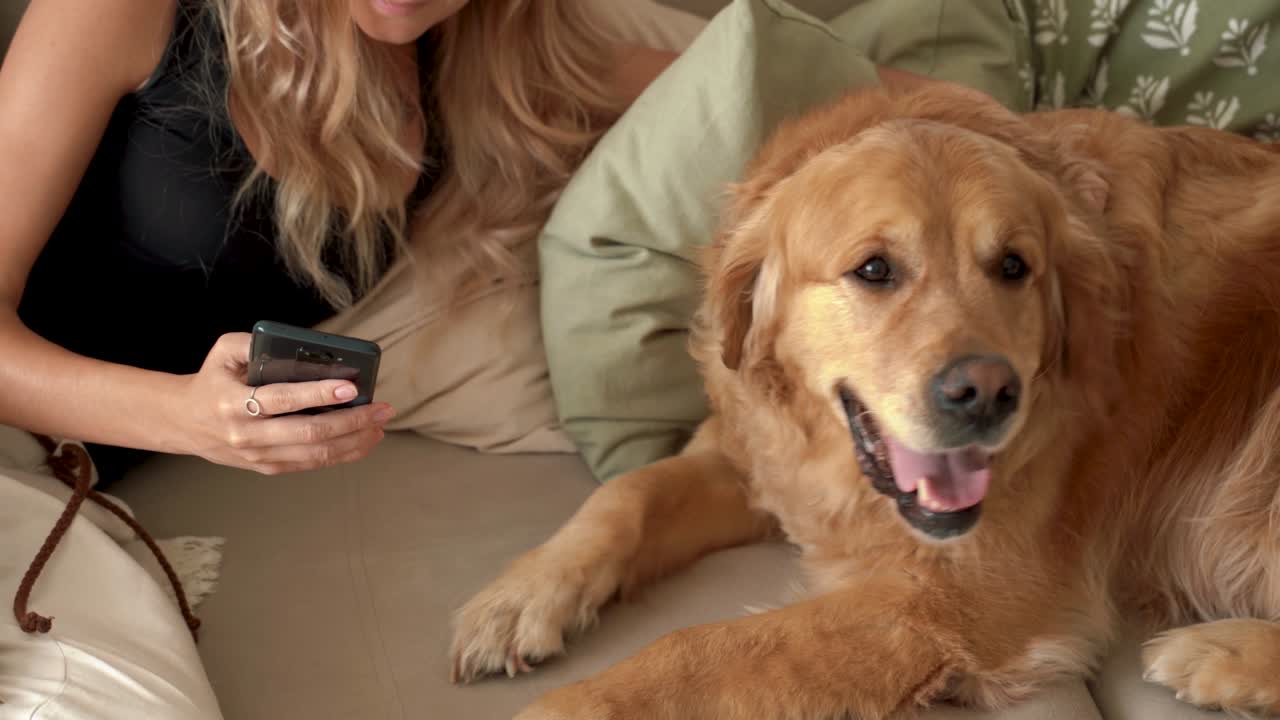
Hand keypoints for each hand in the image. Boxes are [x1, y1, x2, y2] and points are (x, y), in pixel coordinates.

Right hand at [172, 332, 394, 474]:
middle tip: (382, 408)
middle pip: (309, 432)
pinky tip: (363, 440)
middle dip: (352, 421)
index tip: (350, 387)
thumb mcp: (224, 352)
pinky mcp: (268, 467)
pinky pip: (312, 464)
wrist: (185, 422)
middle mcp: (247, 435)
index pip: (283, 399)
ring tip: (380, 425)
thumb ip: (254, 342)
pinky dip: (343, 454)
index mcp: (234, 403)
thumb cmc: (212, 380)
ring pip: (316, 453)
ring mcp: (259, 456)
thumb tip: (297, 341)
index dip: (319, 393)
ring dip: (355, 441)